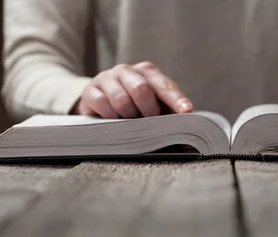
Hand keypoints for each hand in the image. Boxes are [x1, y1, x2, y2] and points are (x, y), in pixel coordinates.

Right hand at [73, 62, 193, 117]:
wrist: (99, 103)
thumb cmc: (134, 106)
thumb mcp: (152, 106)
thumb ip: (166, 111)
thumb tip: (184, 124)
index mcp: (147, 72)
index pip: (164, 85)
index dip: (176, 99)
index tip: (187, 111)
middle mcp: (127, 70)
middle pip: (141, 89)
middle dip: (148, 110)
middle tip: (149, 121)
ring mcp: (107, 78)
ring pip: (121, 99)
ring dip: (127, 116)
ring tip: (128, 120)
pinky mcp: (90, 89)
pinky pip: (102, 103)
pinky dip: (110, 116)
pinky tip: (112, 119)